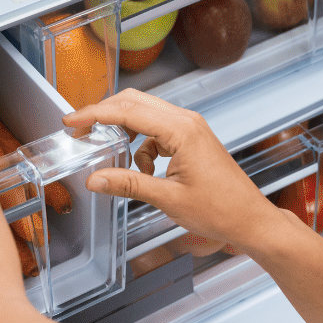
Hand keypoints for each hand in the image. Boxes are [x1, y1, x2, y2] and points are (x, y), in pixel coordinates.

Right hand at [64, 89, 295, 256]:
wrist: (250, 219)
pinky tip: (144, 170)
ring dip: (126, 132)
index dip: (95, 114)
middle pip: (135, 103)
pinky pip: (158, 131)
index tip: (72, 122)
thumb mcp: (168, 199)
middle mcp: (187, 121)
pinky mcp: (192, 139)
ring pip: (146, 115)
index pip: (128, 111)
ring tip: (113, 156)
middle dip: (105, 115)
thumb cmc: (221, 210)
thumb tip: (95, 179)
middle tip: (81, 131)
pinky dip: (143, 146)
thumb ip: (129, 184)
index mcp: (181, 130)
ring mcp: (191, 128)